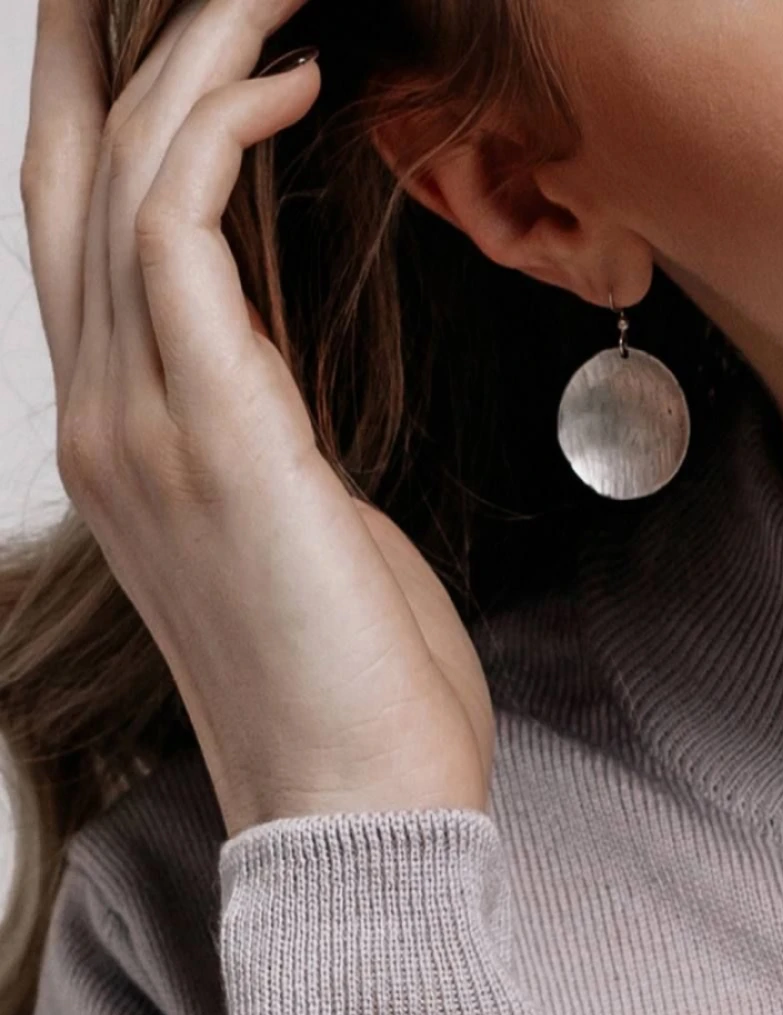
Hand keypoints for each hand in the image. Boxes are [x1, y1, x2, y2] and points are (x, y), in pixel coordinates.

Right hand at [20, 0, 495, 838]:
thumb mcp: (297, 530)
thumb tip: (275, 376)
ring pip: (119, 170)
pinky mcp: (212, 431)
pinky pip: (181, 221)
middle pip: (64, 173)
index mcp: (122, 445)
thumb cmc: (353, 685)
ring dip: (184, 45)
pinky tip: (289, 72)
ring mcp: (139, 425)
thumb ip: (261, 435)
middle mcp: (103, 421)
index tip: (150, 18)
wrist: (359, 809)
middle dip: (96, 39)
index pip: (81, 236)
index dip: (100, 108)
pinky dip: (221, 124)